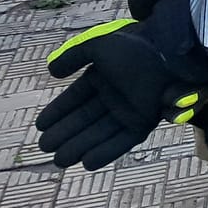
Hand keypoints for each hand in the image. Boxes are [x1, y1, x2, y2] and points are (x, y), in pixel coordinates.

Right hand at [36, 0, 207, 170]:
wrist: (167, 52)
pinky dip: (106, 152)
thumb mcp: (97, 44)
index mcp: (104, 76)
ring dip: (80, 146)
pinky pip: (123, 140)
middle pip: (84, 119)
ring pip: (99, 133)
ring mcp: (130, 109)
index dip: (58, 112)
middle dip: (65, 133)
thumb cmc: (133, 46)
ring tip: (59, 160)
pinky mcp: (145, 121)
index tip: (40, 126)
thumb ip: (73, 55)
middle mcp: (115, 94)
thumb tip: (51, 71)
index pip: (76, 97)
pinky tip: (86, 162)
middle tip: (45, 147)